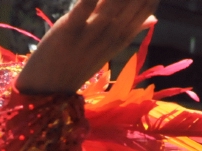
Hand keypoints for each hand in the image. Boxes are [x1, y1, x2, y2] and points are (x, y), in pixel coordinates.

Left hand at [16, 0, 158, 94]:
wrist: (47, 90)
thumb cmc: (77, 64)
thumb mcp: (107, 49)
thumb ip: (129, 29)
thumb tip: (154, 19)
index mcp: (121, 39)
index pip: (145, 9)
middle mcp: (109, 36)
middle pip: (132, 4)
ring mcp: (89, 35)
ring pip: (111, 5)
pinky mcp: (68, 31)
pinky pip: (83, 8)